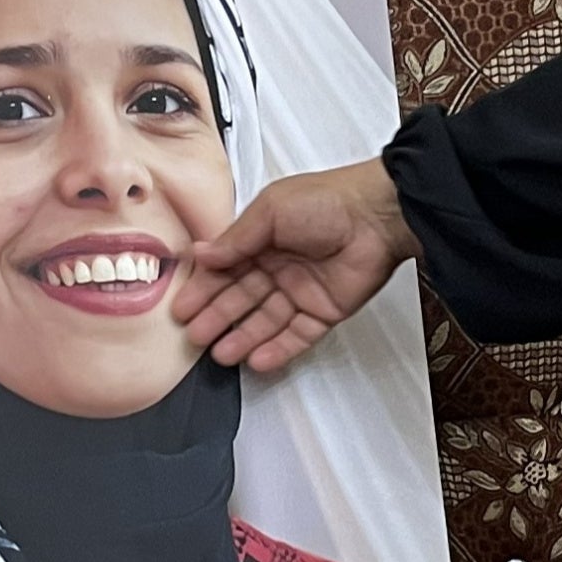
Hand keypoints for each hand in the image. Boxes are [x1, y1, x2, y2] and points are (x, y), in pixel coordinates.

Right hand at [171, 160, 416, 374]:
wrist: (378, 215)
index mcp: (262, 238)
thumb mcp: (271, 210)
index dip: (204, 289)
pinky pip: (296, 336)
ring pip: (265, 321)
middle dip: (218, 318)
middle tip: (195, 336)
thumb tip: (201, 254)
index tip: (183, 308)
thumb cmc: (326, 201)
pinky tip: (256, 360)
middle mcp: (278, 266)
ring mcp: (301, 291)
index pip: (225, 269)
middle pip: (241, 299)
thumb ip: (236, 238)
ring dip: (243, 338)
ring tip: (221, 355)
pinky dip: (277, 349)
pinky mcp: (324, 312)